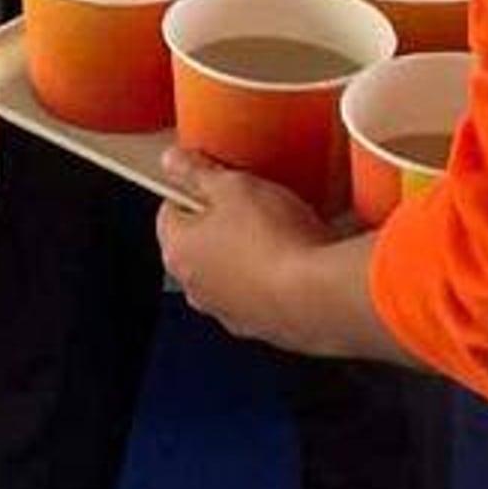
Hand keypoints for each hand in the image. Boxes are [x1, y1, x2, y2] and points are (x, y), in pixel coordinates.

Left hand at [154, 154, 333, 350]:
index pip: (170, 210)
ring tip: (279, 234)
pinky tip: (294, 263)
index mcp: (177, 249)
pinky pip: (257, 294)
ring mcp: (225, 310)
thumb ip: (198, 172)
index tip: (217, 180)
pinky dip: (269, 280)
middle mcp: (193, 286)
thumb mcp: (233, 186)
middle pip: (198, 243)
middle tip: (252, 205)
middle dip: (221, 223)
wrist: (317, 295)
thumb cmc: (273, 241)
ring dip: (245, 254)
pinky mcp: (258, 327)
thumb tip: (172, 162)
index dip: (194, 189)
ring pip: (228, 271)